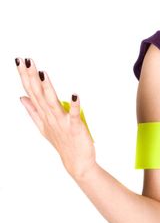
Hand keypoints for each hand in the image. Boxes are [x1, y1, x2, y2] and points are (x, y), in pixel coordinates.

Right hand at [16, 57, 95, 178]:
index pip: (30, 92)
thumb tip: (21, 97)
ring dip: (47, 88)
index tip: (19, 61)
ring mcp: (61, 122)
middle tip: (26, 60)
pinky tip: (74, 94)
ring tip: (43, 73)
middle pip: (38, 94)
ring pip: (51, 102)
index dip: (24, 76)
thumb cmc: (62, 143)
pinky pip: (74, 114)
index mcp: (42, 114)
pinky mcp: (75, 127)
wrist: (76, 162)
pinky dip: (74, 105)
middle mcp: (49, 117)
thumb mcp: (43, 126)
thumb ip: (32, 110)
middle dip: (32, 77)